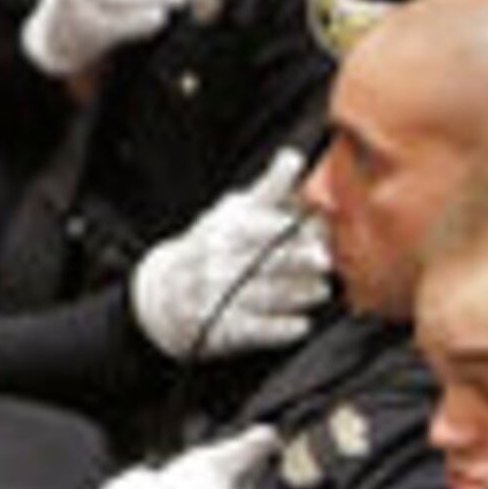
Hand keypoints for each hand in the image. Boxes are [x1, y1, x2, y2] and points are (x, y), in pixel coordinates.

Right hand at [129, 151, 332, 356]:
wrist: (162, 294)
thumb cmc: (211, 247)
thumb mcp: (233, 213)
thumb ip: (269, 190)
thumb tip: (293, 157)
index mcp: (224, 230)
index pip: (257, 226)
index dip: (287, 228)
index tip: (317, 228)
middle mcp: (217, 262)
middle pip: (265, 261)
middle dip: (298, 260)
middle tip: (325, 260)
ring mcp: (218, 297)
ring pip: (265, 295)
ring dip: (298, 294)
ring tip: (321, 290)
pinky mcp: (222, 330)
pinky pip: (255, 330)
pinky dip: (280, 330)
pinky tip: (301, 325)